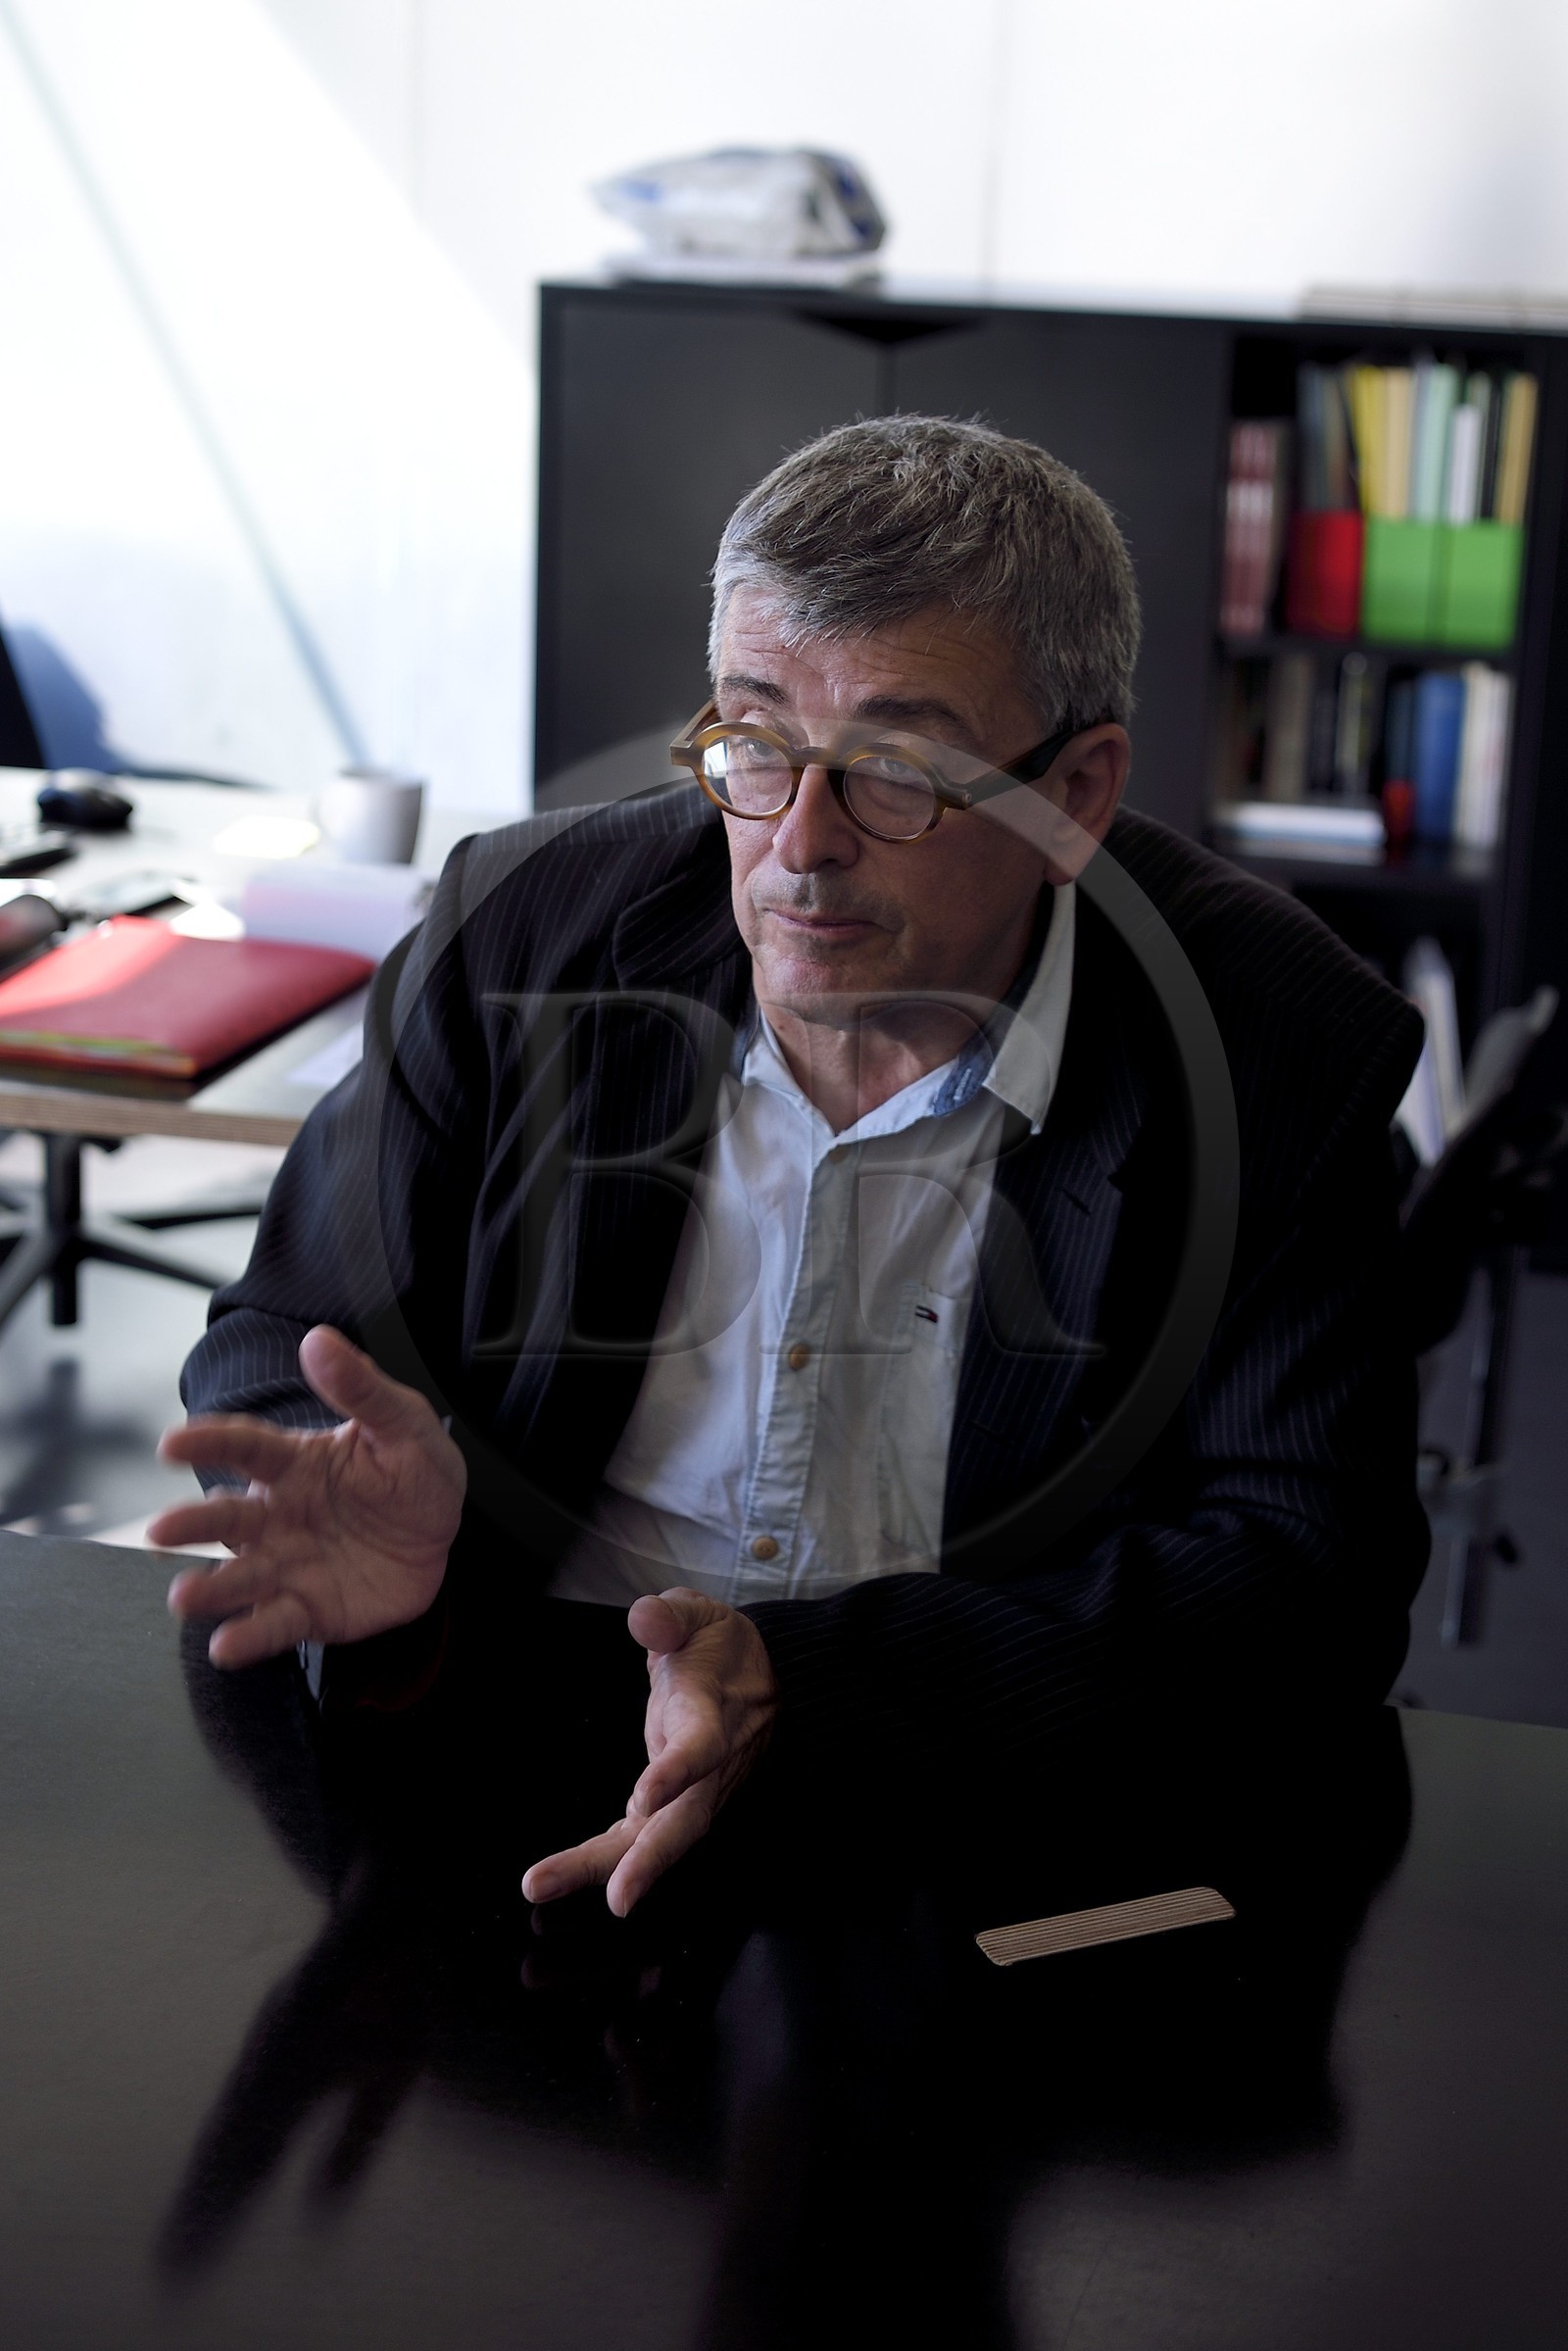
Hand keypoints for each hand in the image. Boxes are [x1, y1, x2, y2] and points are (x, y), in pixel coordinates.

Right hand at [151, 1325, 465, 1668]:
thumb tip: (319, 1340)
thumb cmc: (413, 1471)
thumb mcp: (402, 1423)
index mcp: (295, 1463)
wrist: (444, 1535)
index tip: (170, 1444)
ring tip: (183, 1598)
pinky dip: (249, 1636)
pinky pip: (275, 1623)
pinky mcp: (307, 1609)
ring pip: (239, 1575)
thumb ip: (361, 1387)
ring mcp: (288, 1563)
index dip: (207, 1443)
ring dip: (209, 1587)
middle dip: (191, 1524)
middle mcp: (277, 1514)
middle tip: (159, 1531)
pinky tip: (227, 1645)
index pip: (243, 1447)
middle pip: (227, 1517)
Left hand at [523, 1588, 777, 1917]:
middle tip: (616, 1900)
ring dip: (604, 1869)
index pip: (702, 1748)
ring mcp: (693, 1793)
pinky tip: (556, 1878)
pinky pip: (637, 1838)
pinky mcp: (673, 1805)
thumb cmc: (722, 1646)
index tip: (644, 1797)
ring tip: (542, 1886)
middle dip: (649, 1861)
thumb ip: (671, 1616)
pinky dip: (600, 1861)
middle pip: (686, 1822)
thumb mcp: (700, 1613)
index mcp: (713, 1712)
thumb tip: (645, 1619)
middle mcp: (709, 1767)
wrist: (763, 1680)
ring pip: (657, 1841)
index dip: (677, 1772)